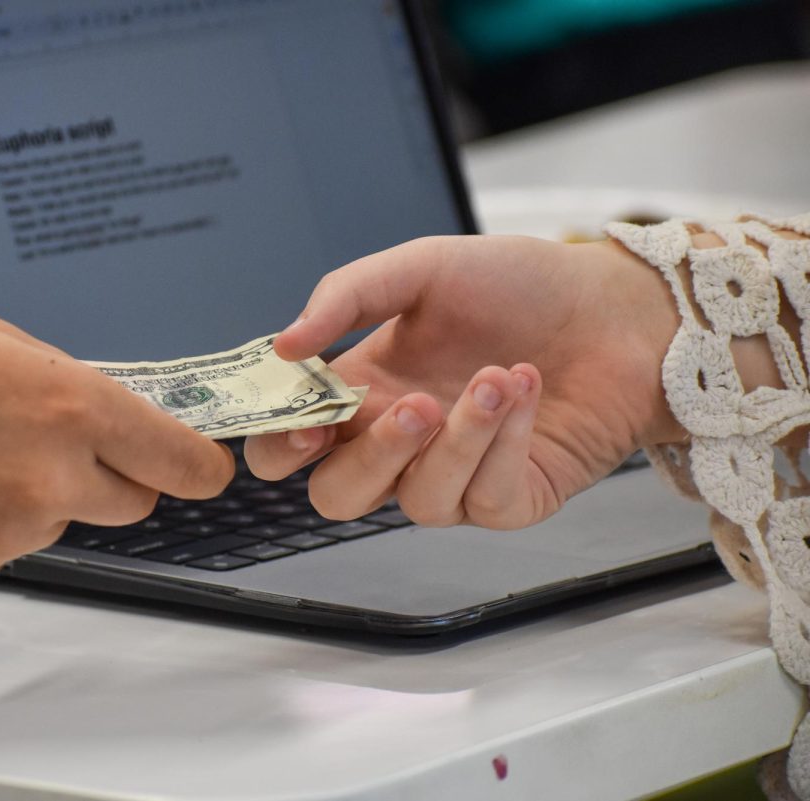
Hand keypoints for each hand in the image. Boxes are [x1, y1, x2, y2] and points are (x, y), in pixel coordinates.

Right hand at [244, 235, 681, 528]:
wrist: (616, 306)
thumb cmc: (521, 286)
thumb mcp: (424, 267)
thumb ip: (346, 296)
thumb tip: (282, 346)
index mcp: (362, 390)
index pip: (290, 442)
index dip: (280, 445)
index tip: (306, 418)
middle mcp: (399, 443)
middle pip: (338, 497)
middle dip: (370, 459)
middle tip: (413, 406)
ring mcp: (453, 476)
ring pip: (417, 502)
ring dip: (458, 440)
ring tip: (497, 376)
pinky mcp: (509, 499)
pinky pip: (484, 498)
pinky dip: (504, 443)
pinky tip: (525, 391)